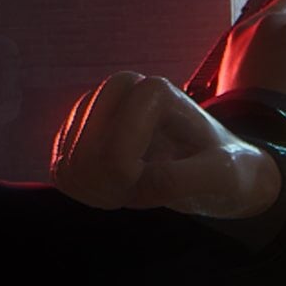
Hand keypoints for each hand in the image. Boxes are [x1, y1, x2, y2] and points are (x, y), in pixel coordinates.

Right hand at [50, 71, 281, 218]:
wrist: (218, 163)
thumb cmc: (225, 166)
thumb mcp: (223, 176)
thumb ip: (184, 180)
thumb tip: (138, 182)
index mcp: (154, 92)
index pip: (114, 153)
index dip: (129, 184)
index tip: (155, 189)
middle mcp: (120, 88)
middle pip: (84, 155)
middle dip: (107, 188)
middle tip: (136, 197)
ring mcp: (98, 106)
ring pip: (67, 161)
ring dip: (93, 192)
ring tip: (126, 194)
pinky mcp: (81, 128)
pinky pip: (61, 166)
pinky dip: (80, 189)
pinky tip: (110, 192)